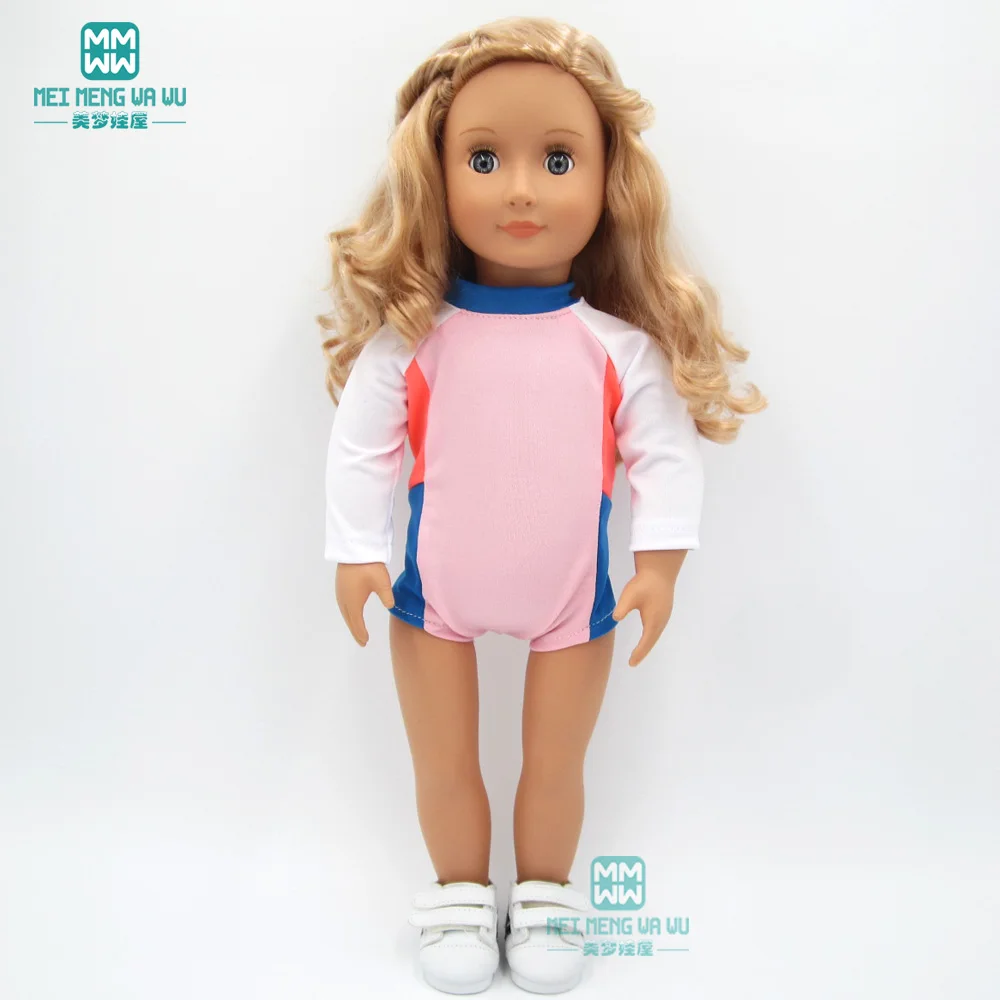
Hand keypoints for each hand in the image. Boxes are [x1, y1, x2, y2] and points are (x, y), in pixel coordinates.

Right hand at [335, 562, 394, 645]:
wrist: (355, 549)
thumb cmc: (369, 567)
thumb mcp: (382, 583)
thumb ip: (387, 597)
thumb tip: (390, 606)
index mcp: (353, 603)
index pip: (357, 623)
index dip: (361, 633)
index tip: (365, 642)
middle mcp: (344, 600)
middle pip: (349, 619)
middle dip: (355, 630)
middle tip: (362, 641)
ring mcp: (340, 592)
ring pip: (345, 612)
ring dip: (351, 621)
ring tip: (357, 628)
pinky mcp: (340, 585)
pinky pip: (343, 604)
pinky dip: (348, 612)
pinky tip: (352, 610)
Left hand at [611, 550, 685, 666]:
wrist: (660, 569)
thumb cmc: (644, 583)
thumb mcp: (629, 596)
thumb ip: (621, 609)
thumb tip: (616, 619)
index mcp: (653, 621)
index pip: (645, 643)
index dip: (638, 654)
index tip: (631, 663)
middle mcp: (661, 621)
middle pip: (651, 641)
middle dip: (643, 652)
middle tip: (633, 662)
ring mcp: (665, 615)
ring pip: (655, 634)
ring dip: (648, 643)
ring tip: (639, 652)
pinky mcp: (665, 608)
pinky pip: (657, 627)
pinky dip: (651, 635)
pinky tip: (647, 634)